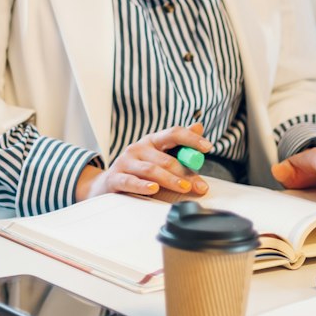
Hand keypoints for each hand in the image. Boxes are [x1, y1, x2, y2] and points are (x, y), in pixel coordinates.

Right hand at [75, 123, 211, 201]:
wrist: (107, 184)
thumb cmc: (138, 170)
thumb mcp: (159, 155)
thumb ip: (179, 145)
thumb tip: (198, 126)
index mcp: (152, 141)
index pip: (173, 133)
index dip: (191, 139)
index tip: (207, 147)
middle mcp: (138, 148)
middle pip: (165, 158)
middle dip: (185, 172)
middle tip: (199, 185)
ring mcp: (125, 162)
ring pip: (151, 170)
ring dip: (170, 180)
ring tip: (184, 188)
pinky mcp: (115, 178)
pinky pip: (131, 181)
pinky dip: (143, 186)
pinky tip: (154, 189)